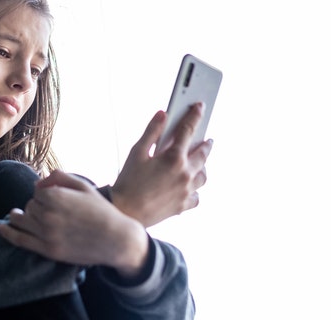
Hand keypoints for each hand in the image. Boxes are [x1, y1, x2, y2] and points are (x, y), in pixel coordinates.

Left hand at [0, 170, 148, 277]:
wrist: (116, 239)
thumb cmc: (101, 211)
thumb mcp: (84, 186)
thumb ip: (60, 177)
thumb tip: (38, 181)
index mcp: (56, 196)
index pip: (36, 192)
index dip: (43, 194)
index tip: (51, 197)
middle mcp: (48, 214)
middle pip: (29, 206)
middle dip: (36, 206)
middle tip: (47, 210)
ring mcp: (47, 234)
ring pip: (23, 220)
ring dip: (21, 216)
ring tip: (18, 215)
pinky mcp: (48, 250)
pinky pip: (20, 240)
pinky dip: (7, 233)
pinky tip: (1, 228)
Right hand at [112, 103, 213, 226]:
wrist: (124, 211)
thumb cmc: (127, 182)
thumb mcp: (136, 152)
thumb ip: (152, 131)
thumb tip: (163, 114)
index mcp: (173, 158)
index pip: (188, 130)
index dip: (195, 116)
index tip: (200, 107)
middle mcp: (185, 174)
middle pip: (203, 154)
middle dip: (205, 144)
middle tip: (207, 139)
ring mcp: (186, 191)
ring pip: (203, 176)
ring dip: (203, 166)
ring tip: (199, 162)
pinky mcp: (183, 206)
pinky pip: (196, 196)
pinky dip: (195, 190)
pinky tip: (189, 186)